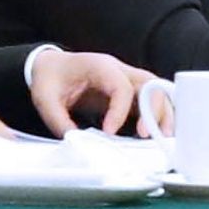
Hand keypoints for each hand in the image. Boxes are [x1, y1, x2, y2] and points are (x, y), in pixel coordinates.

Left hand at [23, 49, 163, 136]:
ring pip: (157, 91)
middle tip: (145, 135)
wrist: (51, 67)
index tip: (109, 132)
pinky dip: (159, 117)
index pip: (120, 86)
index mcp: (99, 66)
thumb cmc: (50, 78)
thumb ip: (58, 121)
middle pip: (150, 84)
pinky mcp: (129, 94)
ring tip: (163, 138)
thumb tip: (77, 143)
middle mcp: (119, 70)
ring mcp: (127, 80)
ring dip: (163, 114)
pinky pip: (152, 102)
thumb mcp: (44, 99)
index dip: (119, 111)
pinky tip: (159, 135)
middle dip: (153, 109)